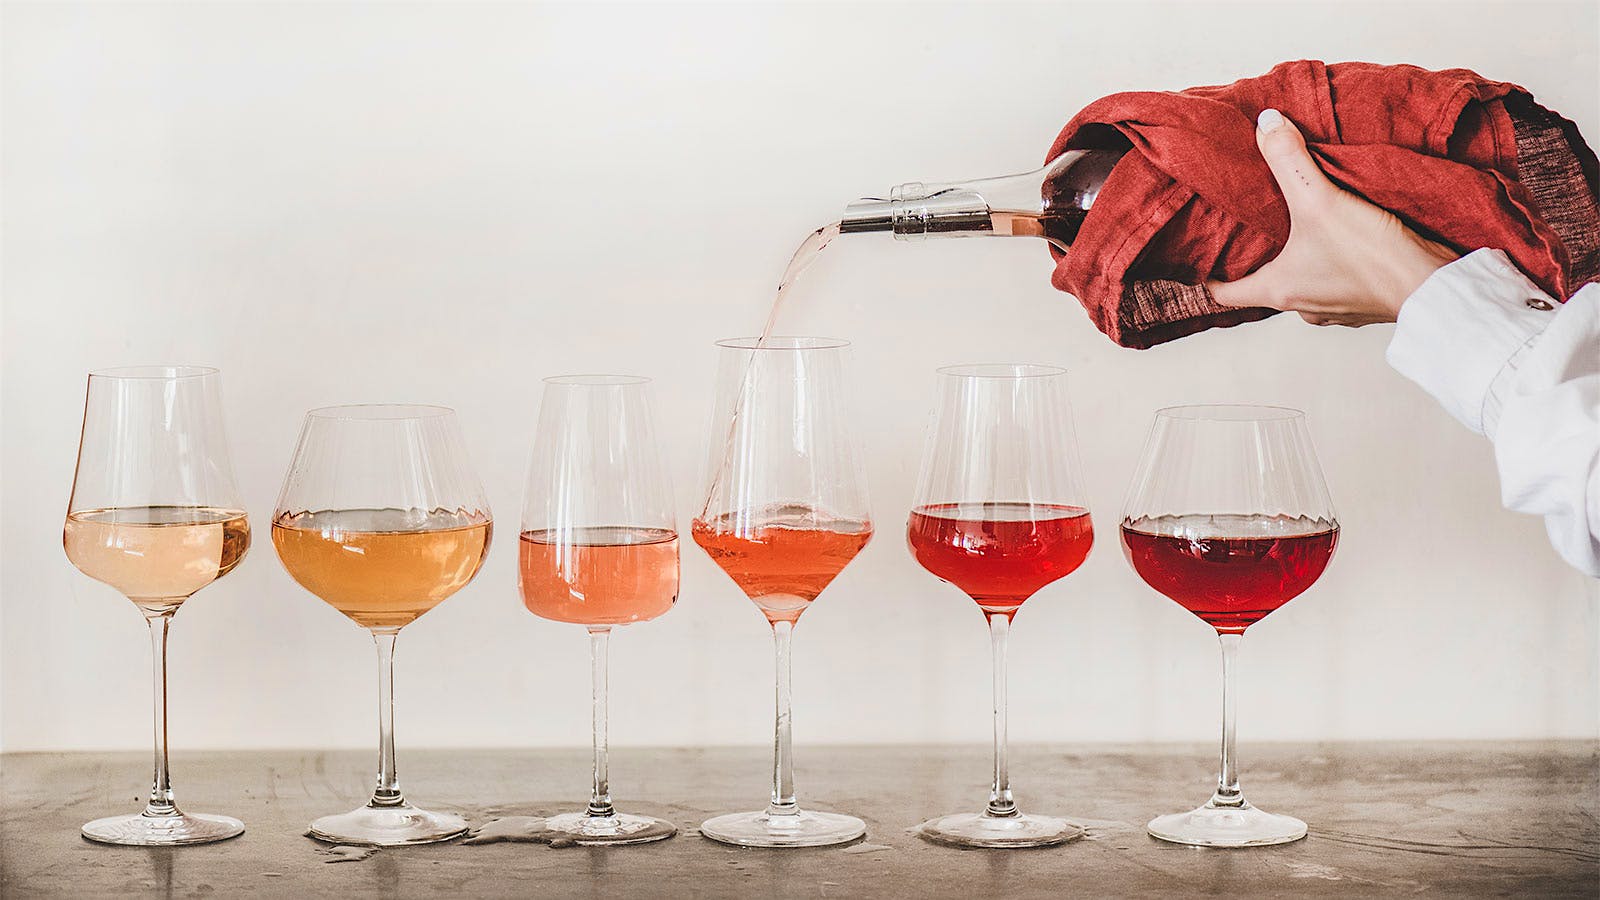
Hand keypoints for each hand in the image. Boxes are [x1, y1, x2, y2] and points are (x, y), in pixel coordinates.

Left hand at [1208, 108, 1459, 326]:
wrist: (1434, 287)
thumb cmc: (1371, 255)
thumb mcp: (1320, 199)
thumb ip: (1289, 160)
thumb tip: (1266, 123)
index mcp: (1278, 291)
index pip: (1224, 294)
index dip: (1209, 276)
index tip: (1202, 260)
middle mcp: (1303, 306)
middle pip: (1266, 285)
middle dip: (1260, 259)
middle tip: (1255, 229)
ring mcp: (1337, 308)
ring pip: (1305, 283)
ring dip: (1301, 260)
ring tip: (1300, 226)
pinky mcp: (1368, 301)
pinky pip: (1340, 282)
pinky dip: (1335, 263)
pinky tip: (1345, 238)